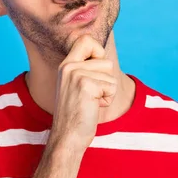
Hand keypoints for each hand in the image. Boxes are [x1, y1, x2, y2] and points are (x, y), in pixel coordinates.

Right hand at [49, 34, 117, 151]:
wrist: (67, 137)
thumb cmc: (76, 114)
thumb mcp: (75, 86)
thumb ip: (85, 69)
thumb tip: (104, 56)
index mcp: (66, 65)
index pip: (86, 40)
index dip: (98, 51)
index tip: (95, 71)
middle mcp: (69, 66)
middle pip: (105, 60)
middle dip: (106, 80)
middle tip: (91, 95)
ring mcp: (76, 74)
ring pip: (110, 74)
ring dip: (106, 91)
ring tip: (91, 102)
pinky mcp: (86, 85)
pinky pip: (111, 87)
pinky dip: (107, 100)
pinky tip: (92, 107)